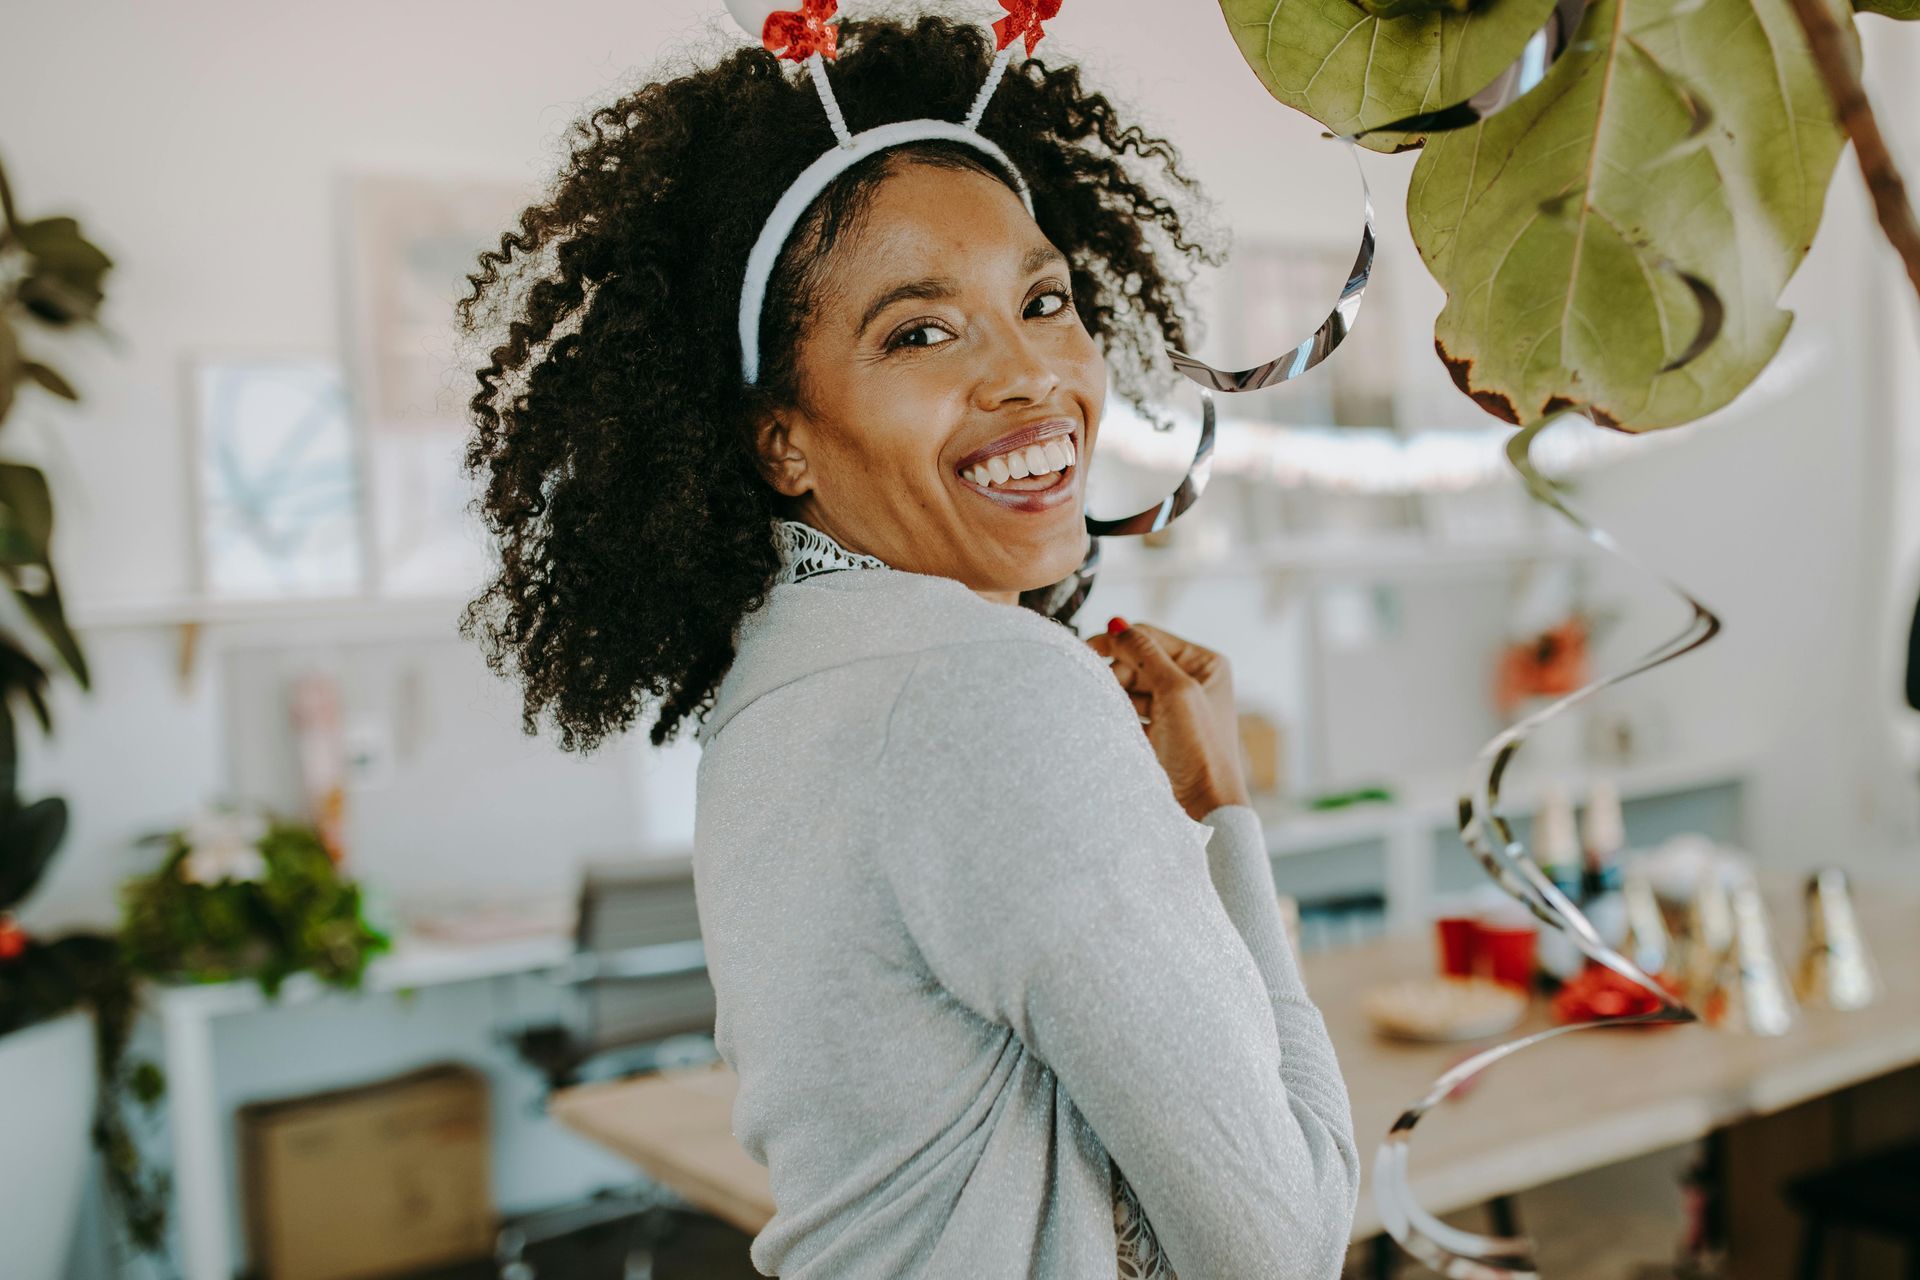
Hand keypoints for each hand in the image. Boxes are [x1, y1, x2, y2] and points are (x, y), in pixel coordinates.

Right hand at [1086, 617, 1250, 822]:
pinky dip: (1116, 713)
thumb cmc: (1201, 750)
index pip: (1150, 637)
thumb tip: (1117, 623)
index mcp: (1204, 663)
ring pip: (1128, 685)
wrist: (1203, 806)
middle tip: (1097, 686)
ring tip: (1104, 707)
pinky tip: (1108, 720)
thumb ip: (1146, 653)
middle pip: (1136, 660)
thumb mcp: (1176, 692)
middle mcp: (1190, 681)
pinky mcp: (1157, 731)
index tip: (1087, 649)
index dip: (1119, 642)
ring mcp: (1172, 707)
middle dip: (1115, 671)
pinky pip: (1127, 710)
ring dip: (1113, 693)